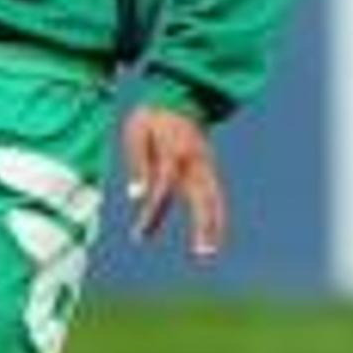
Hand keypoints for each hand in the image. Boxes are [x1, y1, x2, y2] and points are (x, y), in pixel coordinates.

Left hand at [120, 104, 228, 258]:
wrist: (179, 98)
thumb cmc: (152, 118)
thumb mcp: (137, 133)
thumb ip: (138, 164)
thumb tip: (135, 197)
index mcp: (174, 153)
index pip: (164, 189)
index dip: (153, 213)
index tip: (140, 235)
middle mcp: (195, 163)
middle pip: (202, 199)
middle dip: (203, 227)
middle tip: (202, 254)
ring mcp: (206, 167)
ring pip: (214, 200)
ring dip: (214, 227)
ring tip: (208, 253)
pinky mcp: (209, 170)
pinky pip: (216, 196)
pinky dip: (217, 216)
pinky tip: (214, 237)